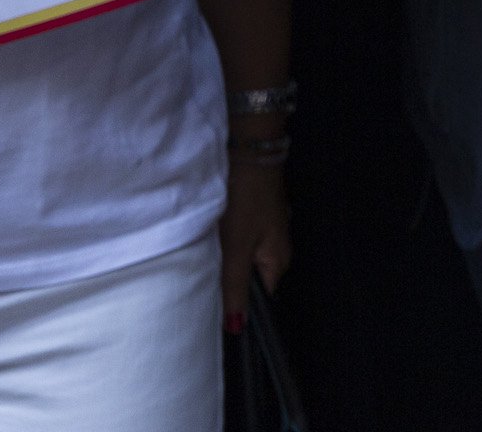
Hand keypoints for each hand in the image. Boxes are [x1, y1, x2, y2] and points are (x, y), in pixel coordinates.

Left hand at [218, 153, 290, 329]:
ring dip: (228, 262)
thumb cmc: (245, 204)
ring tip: (203, 262)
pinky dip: (229, 245)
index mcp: (278, 262)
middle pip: (253, 278)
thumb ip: (235, 288)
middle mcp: (279, 249)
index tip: (213, 309)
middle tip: (202, 283)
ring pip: (246, 259)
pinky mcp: (259, 217)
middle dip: (230, 282)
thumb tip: (237, 328)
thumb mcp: (236, 249)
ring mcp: (270, 231)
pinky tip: (213, 241)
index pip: (261, 298)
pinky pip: (244, 242)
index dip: (239, 304)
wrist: (251, 154)